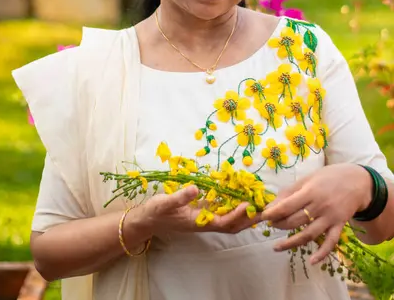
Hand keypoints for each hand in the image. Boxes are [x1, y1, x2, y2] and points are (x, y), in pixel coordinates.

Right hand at [135, 186, 263, 237]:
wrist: (148, 220)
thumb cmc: (157, 212)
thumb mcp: (166, 203)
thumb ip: (180, 197)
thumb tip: (196, 188)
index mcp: (198, 222)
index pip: (223, 222)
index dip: (237, 214)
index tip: (249, 205)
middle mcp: (205, 223)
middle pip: (232, 225)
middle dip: (249, 218)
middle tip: (266, 208)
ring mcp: (205, 219)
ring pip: (230, 220)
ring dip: (246, 214)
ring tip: (261, 204)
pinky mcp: (204, 213)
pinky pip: (223, 212)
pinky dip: (235, 207)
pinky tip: (243, 198)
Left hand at [260, 164, 372, 264]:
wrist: (357, 181)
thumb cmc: (328, 177)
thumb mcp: (308, 178)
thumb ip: (291, 191)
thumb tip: (272, 204)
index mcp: (310, 191)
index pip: (287, 206)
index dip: (273, 213)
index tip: (263, 217)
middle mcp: (320, 206)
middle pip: (295, 221)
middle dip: (279, 225)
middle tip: (271, 225)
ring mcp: (330, 218)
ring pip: (308, 234)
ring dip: (291, 243)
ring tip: (276, 247)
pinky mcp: (339, 226)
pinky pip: (330, 242)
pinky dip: (322, 253)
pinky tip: (312, 261)